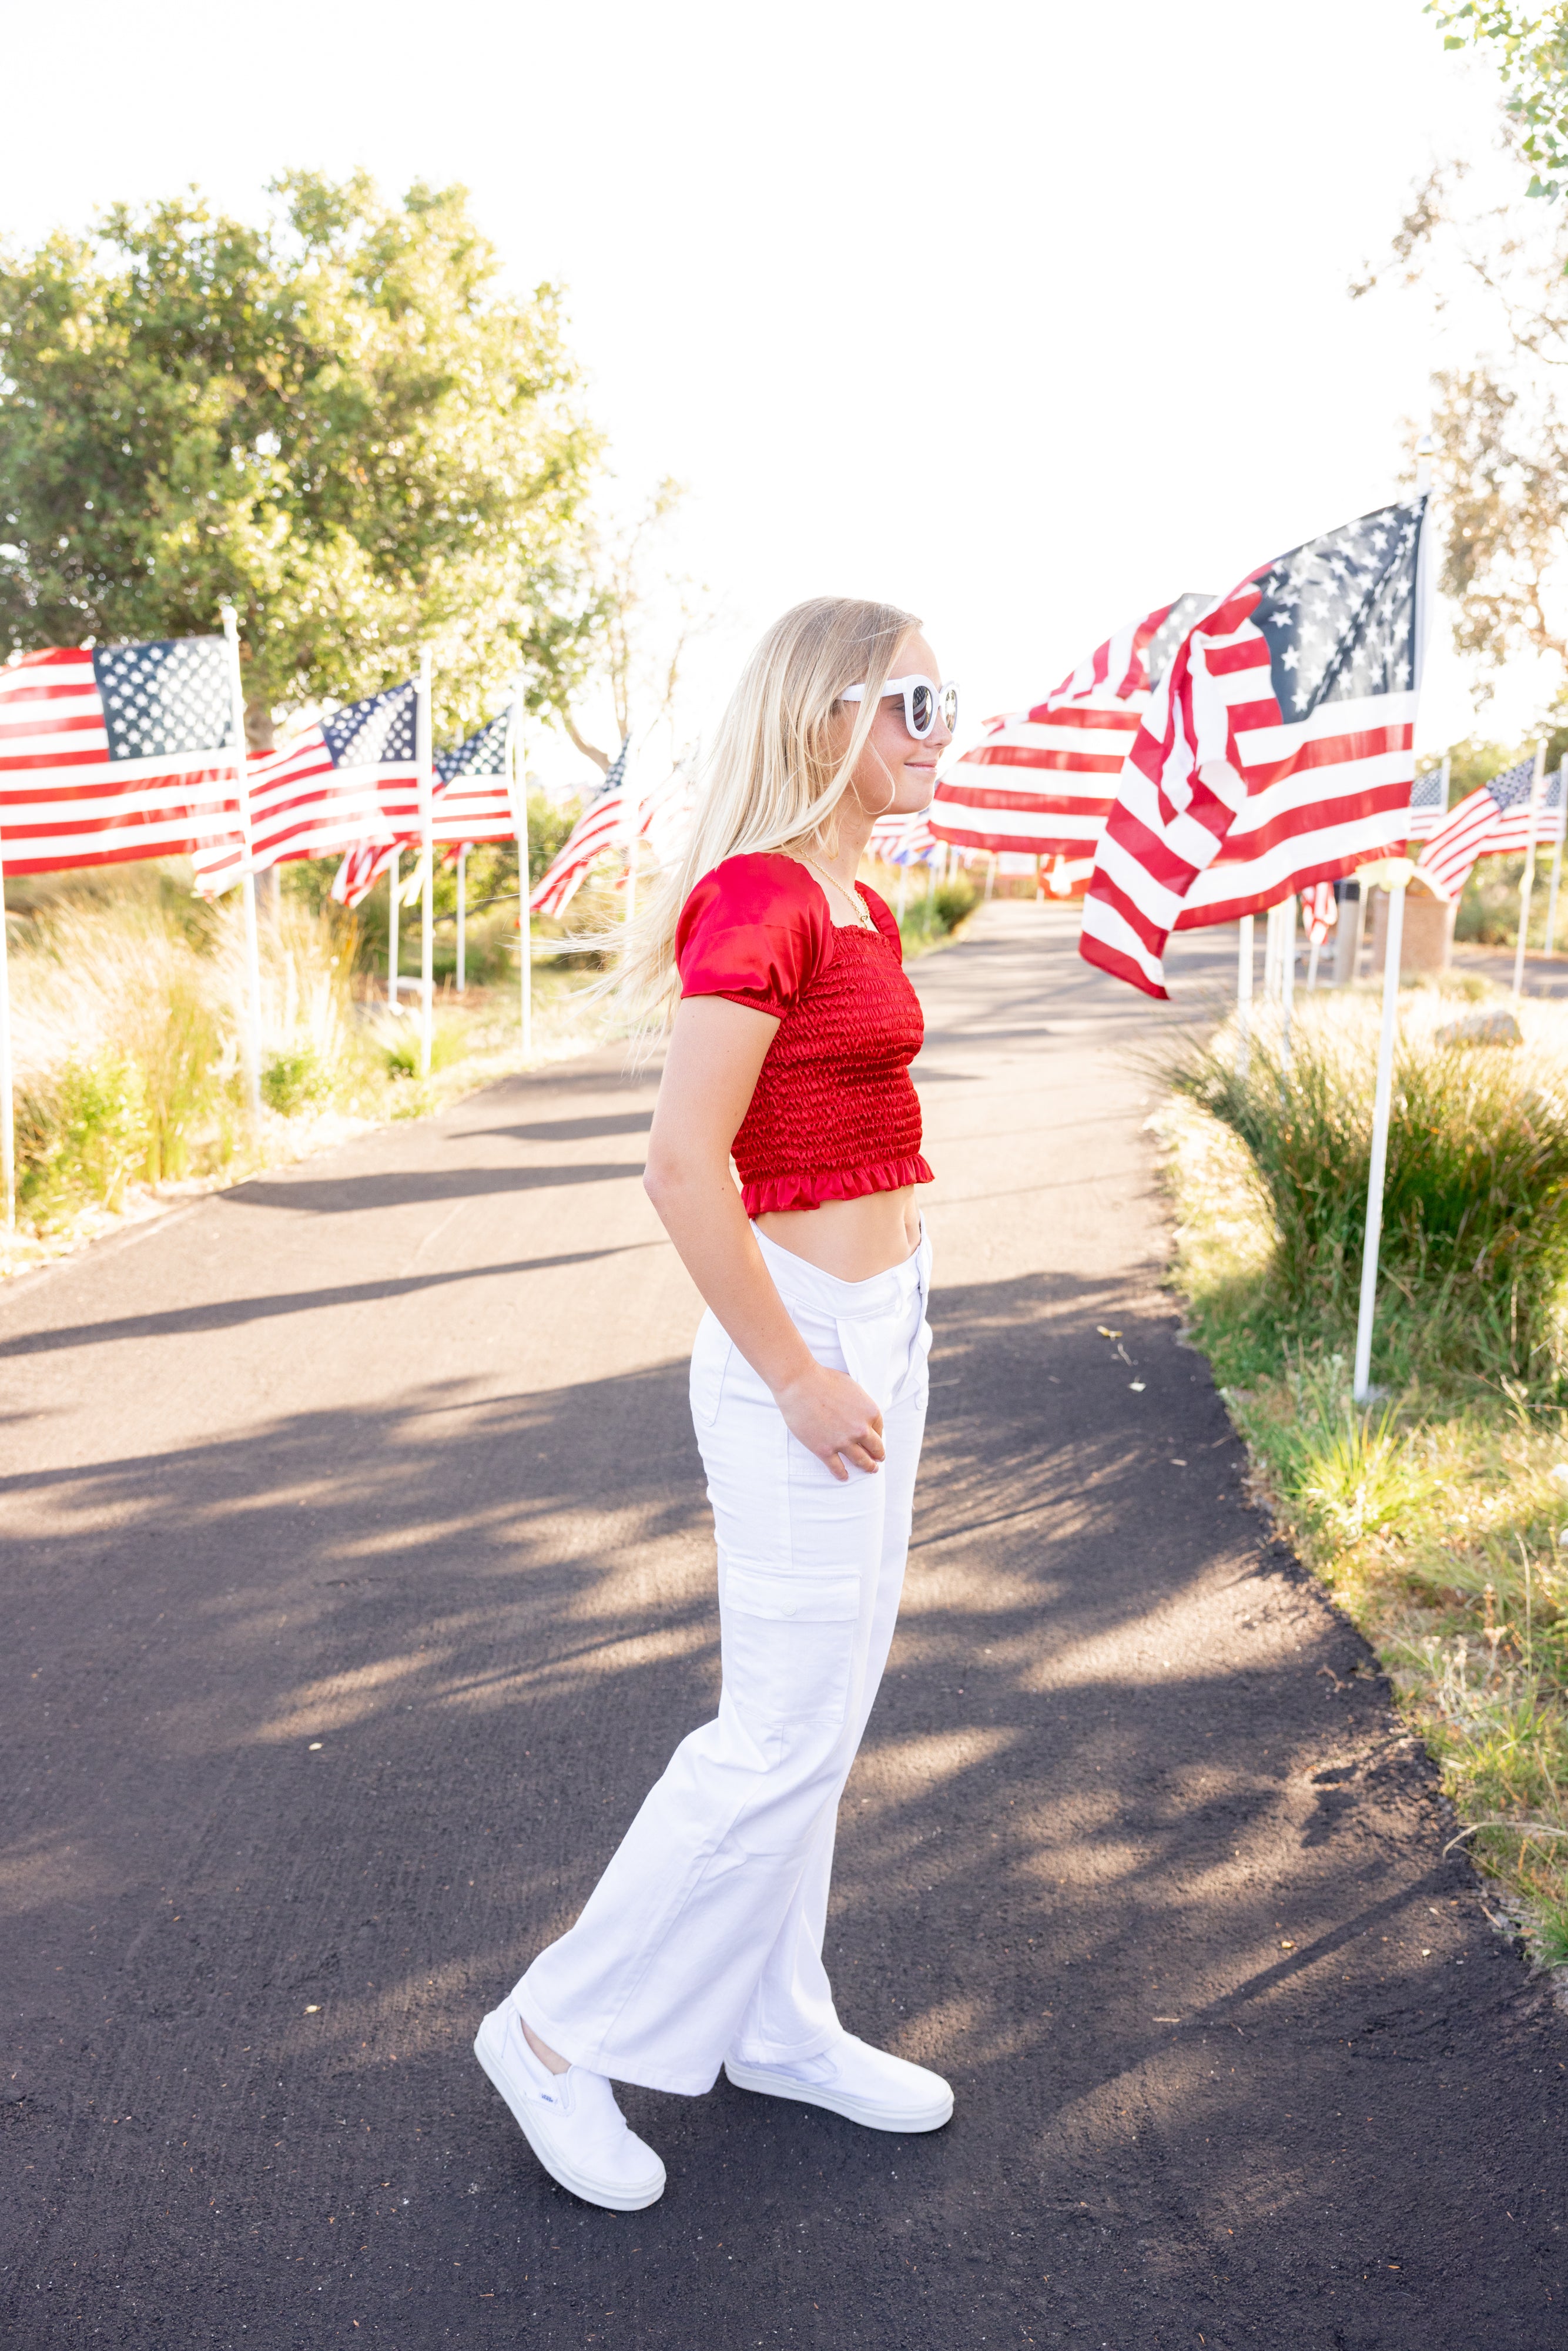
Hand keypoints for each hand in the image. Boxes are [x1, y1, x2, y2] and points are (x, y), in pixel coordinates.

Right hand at [774, 1362, 885, 1481]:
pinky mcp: (824, 1450)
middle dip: (878, 1456)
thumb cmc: (823, 1379)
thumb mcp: (852, 1386)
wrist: (800, 1384)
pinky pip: (837, 1467)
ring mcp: (843, 1442)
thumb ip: (859, 1402)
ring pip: (860, 1461)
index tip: (875, 1441)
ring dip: (867, 1467)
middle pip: (875, 1448)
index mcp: (870, 1412)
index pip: (880, 1430)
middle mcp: (860, 1429)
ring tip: (870, 1470)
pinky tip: (844, 1477)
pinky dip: (841, 1474)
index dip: (878, 1436)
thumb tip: (860, 1412)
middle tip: (878, 1460)